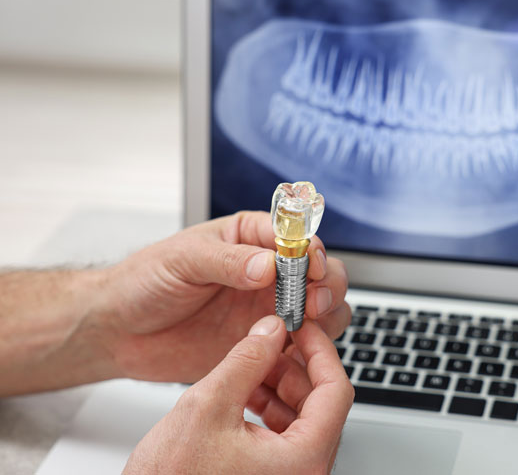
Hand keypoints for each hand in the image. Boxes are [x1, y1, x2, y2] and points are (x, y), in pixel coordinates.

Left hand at [101, 210, 349, 381]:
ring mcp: (269, 308)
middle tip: (312, 303)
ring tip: (303, 326)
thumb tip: (268, 265)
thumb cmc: (145, 281)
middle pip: (323, 271)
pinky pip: (303, 345)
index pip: (297, 237)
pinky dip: (309, 348)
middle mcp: (269, 272)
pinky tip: (292, 351)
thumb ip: (228, 260)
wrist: (120, 331)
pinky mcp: (264, 343)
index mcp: (251, 238)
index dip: (311, 251)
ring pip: (325, 308)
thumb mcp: (183, 258)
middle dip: (327, 285)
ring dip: (326, 315)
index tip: (309, 268)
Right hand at [123, 316, 353, 474]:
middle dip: (294, 366)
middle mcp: (305, 473)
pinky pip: (283, 437)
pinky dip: (267, 409)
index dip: (320, 350)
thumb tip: (270, 331)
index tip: (303, 328)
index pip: (336, 391)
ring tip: (251, 363)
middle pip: (321, 404)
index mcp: (303, 460)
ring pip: (301, 419)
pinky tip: (244, 392)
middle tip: (272, 339)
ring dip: (279, 385)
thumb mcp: (207, 407)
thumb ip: (246, 361)